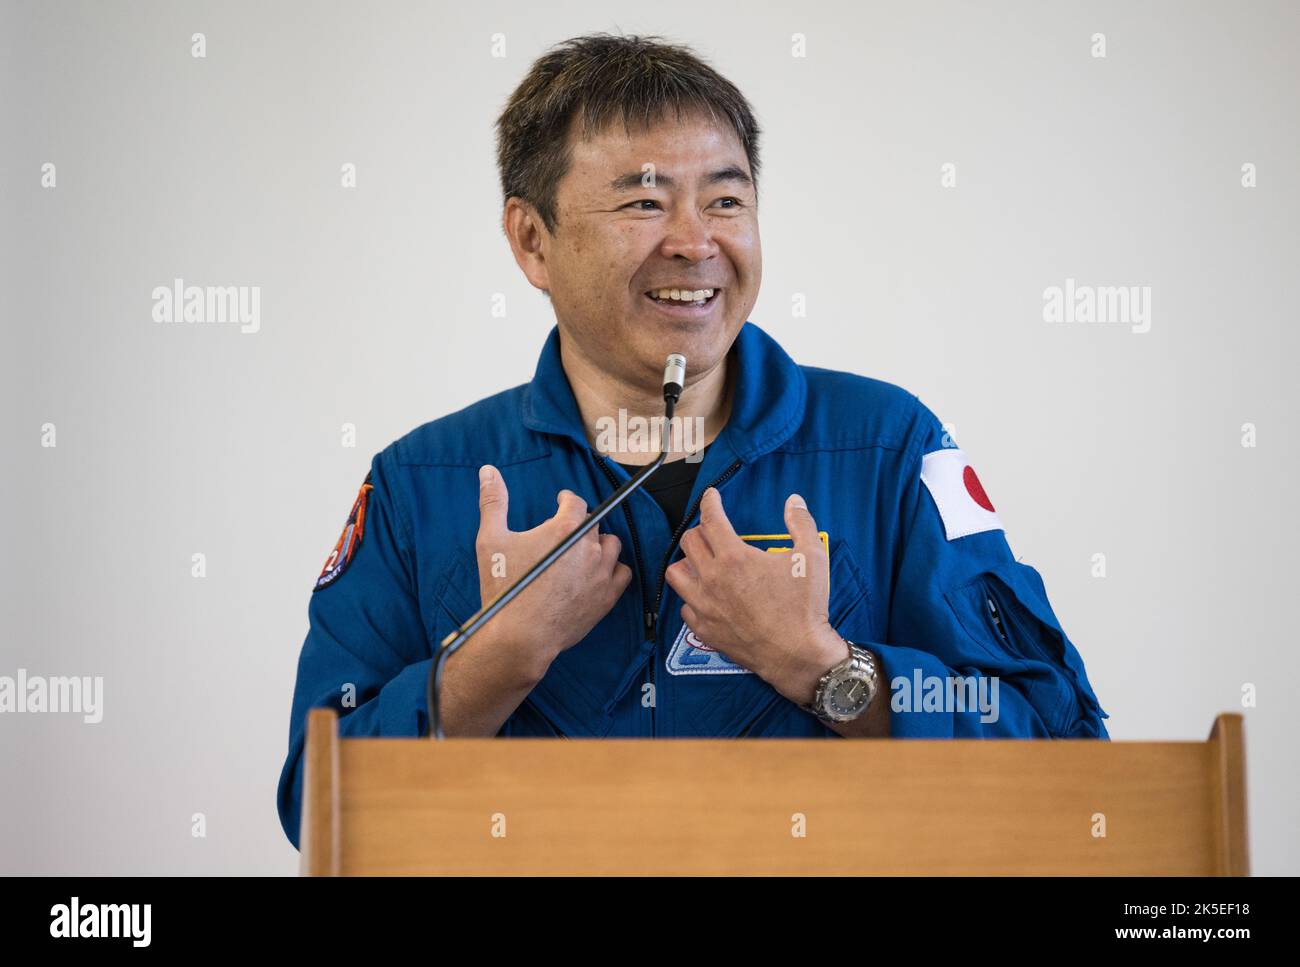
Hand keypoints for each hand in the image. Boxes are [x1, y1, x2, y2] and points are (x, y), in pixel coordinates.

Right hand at [474, 465, 632, 680]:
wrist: (520, 636)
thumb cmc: (504, 587)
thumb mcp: (491, 540)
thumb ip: (493, 501)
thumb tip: (489, 471)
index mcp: (564, 528)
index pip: (575, 502)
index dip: (566, 500)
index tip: (560, 503)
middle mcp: (589, 546)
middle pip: (593, 523)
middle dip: (579, 525)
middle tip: (563, 535)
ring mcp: (601, 572)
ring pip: (612, 545)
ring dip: (599, 544)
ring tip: (582, 551)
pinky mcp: (607, 597)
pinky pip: (622, 573)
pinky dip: (612, 570)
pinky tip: (597, 572)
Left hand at [664, 489, 848, 704]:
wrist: (798, 654)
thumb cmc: (805, 608)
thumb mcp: (811, 558)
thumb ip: (801, 524)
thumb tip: (794, 502)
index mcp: (734, 558)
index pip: (710, 519)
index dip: (710, 502)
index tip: (712, 496)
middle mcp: (712, 579)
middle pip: (689, 542)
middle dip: (700, 530)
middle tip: (713, 531)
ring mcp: (704, 606)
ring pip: (676, 573)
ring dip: (687, 562)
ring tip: (702, 562)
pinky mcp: (704, 629)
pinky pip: (685, 606)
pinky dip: (692, 597)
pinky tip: (706, 595)